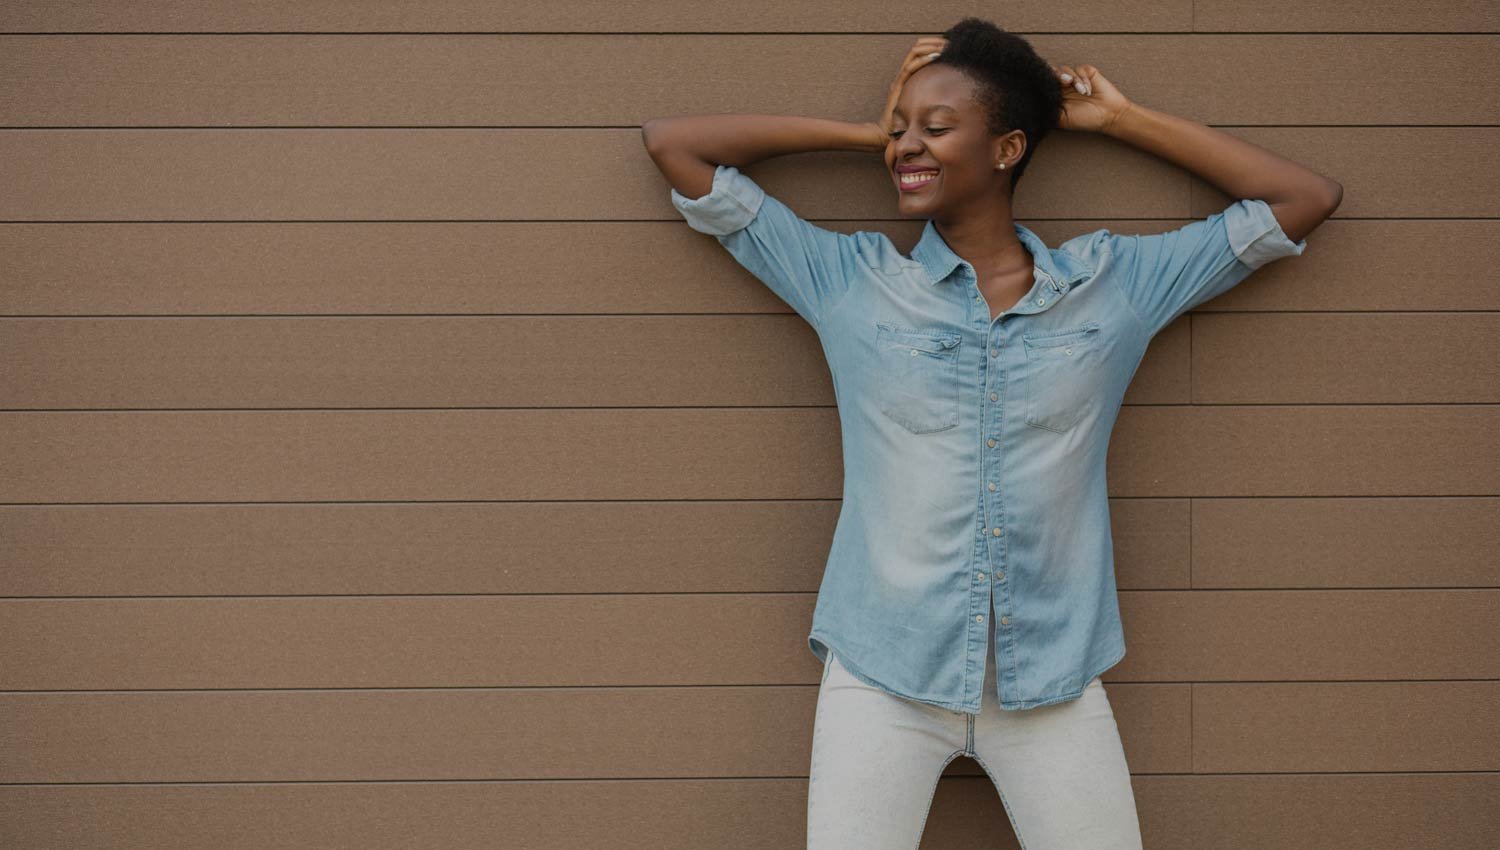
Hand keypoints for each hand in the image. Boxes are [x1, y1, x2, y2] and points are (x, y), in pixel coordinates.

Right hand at [859, 37, 949, 151]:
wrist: (886, 131)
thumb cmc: (904, 120)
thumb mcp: (920, 102)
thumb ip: (929, 92)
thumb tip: (948, 87)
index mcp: (908, 75)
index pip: (920, 52)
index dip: (933, 44)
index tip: (948, 43)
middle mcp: (903, 74)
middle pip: (917, 49)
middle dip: (934, 42)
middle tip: (948, 41)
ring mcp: (900, 79)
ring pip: (914, 54)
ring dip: (930, 47)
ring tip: (944, 45)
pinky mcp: (898, 86)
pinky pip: (910, 68)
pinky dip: (923, 60)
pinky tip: (935, 56)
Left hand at [1049, 63, 1132, 133]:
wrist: (1109, 115)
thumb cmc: (1085, 119)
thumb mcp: (1062, 119)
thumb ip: (1048, 109)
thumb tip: (1035, 102)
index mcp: (1056, 96)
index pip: (1045, 84)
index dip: (1043, 81)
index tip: (1045, 82)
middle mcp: (1064, 86)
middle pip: (1052, 72)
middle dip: (1056, 76)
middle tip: (1065, 82)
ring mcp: (1075, 79)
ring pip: (1064, 70)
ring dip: (1073, 80)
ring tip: (1081, 92)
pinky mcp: (1087, 73)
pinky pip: (1079, 69)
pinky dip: (1082, 79)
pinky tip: (1087, 90)